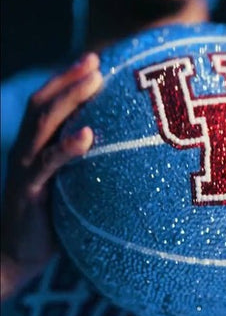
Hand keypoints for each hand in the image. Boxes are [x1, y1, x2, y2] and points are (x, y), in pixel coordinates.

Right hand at [1, 53, 102, 298]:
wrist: (16, 256)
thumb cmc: (50, 216)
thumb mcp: (66, 182)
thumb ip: (81, 161)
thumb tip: (118, 144)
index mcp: (35, 145)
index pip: (47, 102)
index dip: (67, 78)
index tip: (95, 59)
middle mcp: (26, 150)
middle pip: (44, 104)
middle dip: (69, 80)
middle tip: (96, 62)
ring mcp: (25, 169)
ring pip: (42, 124)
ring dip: (68, 99)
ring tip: (94, 82)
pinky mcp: (29, 191)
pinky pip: (47, 164)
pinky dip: (66, 147)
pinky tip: (87, 135)